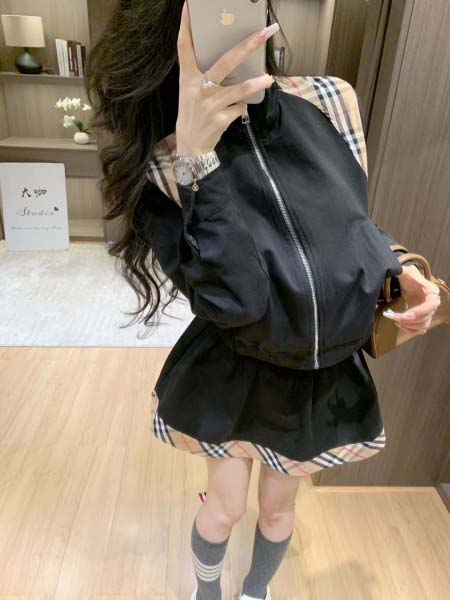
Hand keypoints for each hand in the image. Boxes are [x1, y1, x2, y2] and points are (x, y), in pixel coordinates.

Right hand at [175, 1, 277, 155]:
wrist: (190, 146)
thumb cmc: (192, 114)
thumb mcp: (190, 92)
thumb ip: (203, 75)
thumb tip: (231, 59)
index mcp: (187, 78)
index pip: (184, 47)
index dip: (186, 26)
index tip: (190, 6)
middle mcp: (198, 88)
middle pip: (225, 62)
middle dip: (247, 46)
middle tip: (264, 32)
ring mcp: (210, 104)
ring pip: (239, 89)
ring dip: (256, 84)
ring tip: (268, 79)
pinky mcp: (220, 119)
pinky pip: (239, 108)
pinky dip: (241, 107)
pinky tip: (235, 111)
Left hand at [383, 265, 440, 334]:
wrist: (408, 283)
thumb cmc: (408, 276)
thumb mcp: (406, 271)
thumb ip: (404, 271)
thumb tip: (399, 272)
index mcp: (432, 292)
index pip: (431, 305)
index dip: (420, 311)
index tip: (407, 313)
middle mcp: (433, 304)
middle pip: (425, 317)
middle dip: (408, 319)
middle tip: (393, 316)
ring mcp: (428, 313)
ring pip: (422, 325)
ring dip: (408, 325)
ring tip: (395, 320)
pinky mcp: (422, 319)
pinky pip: (420, 330)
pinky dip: (410, 330)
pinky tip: (400, 325)